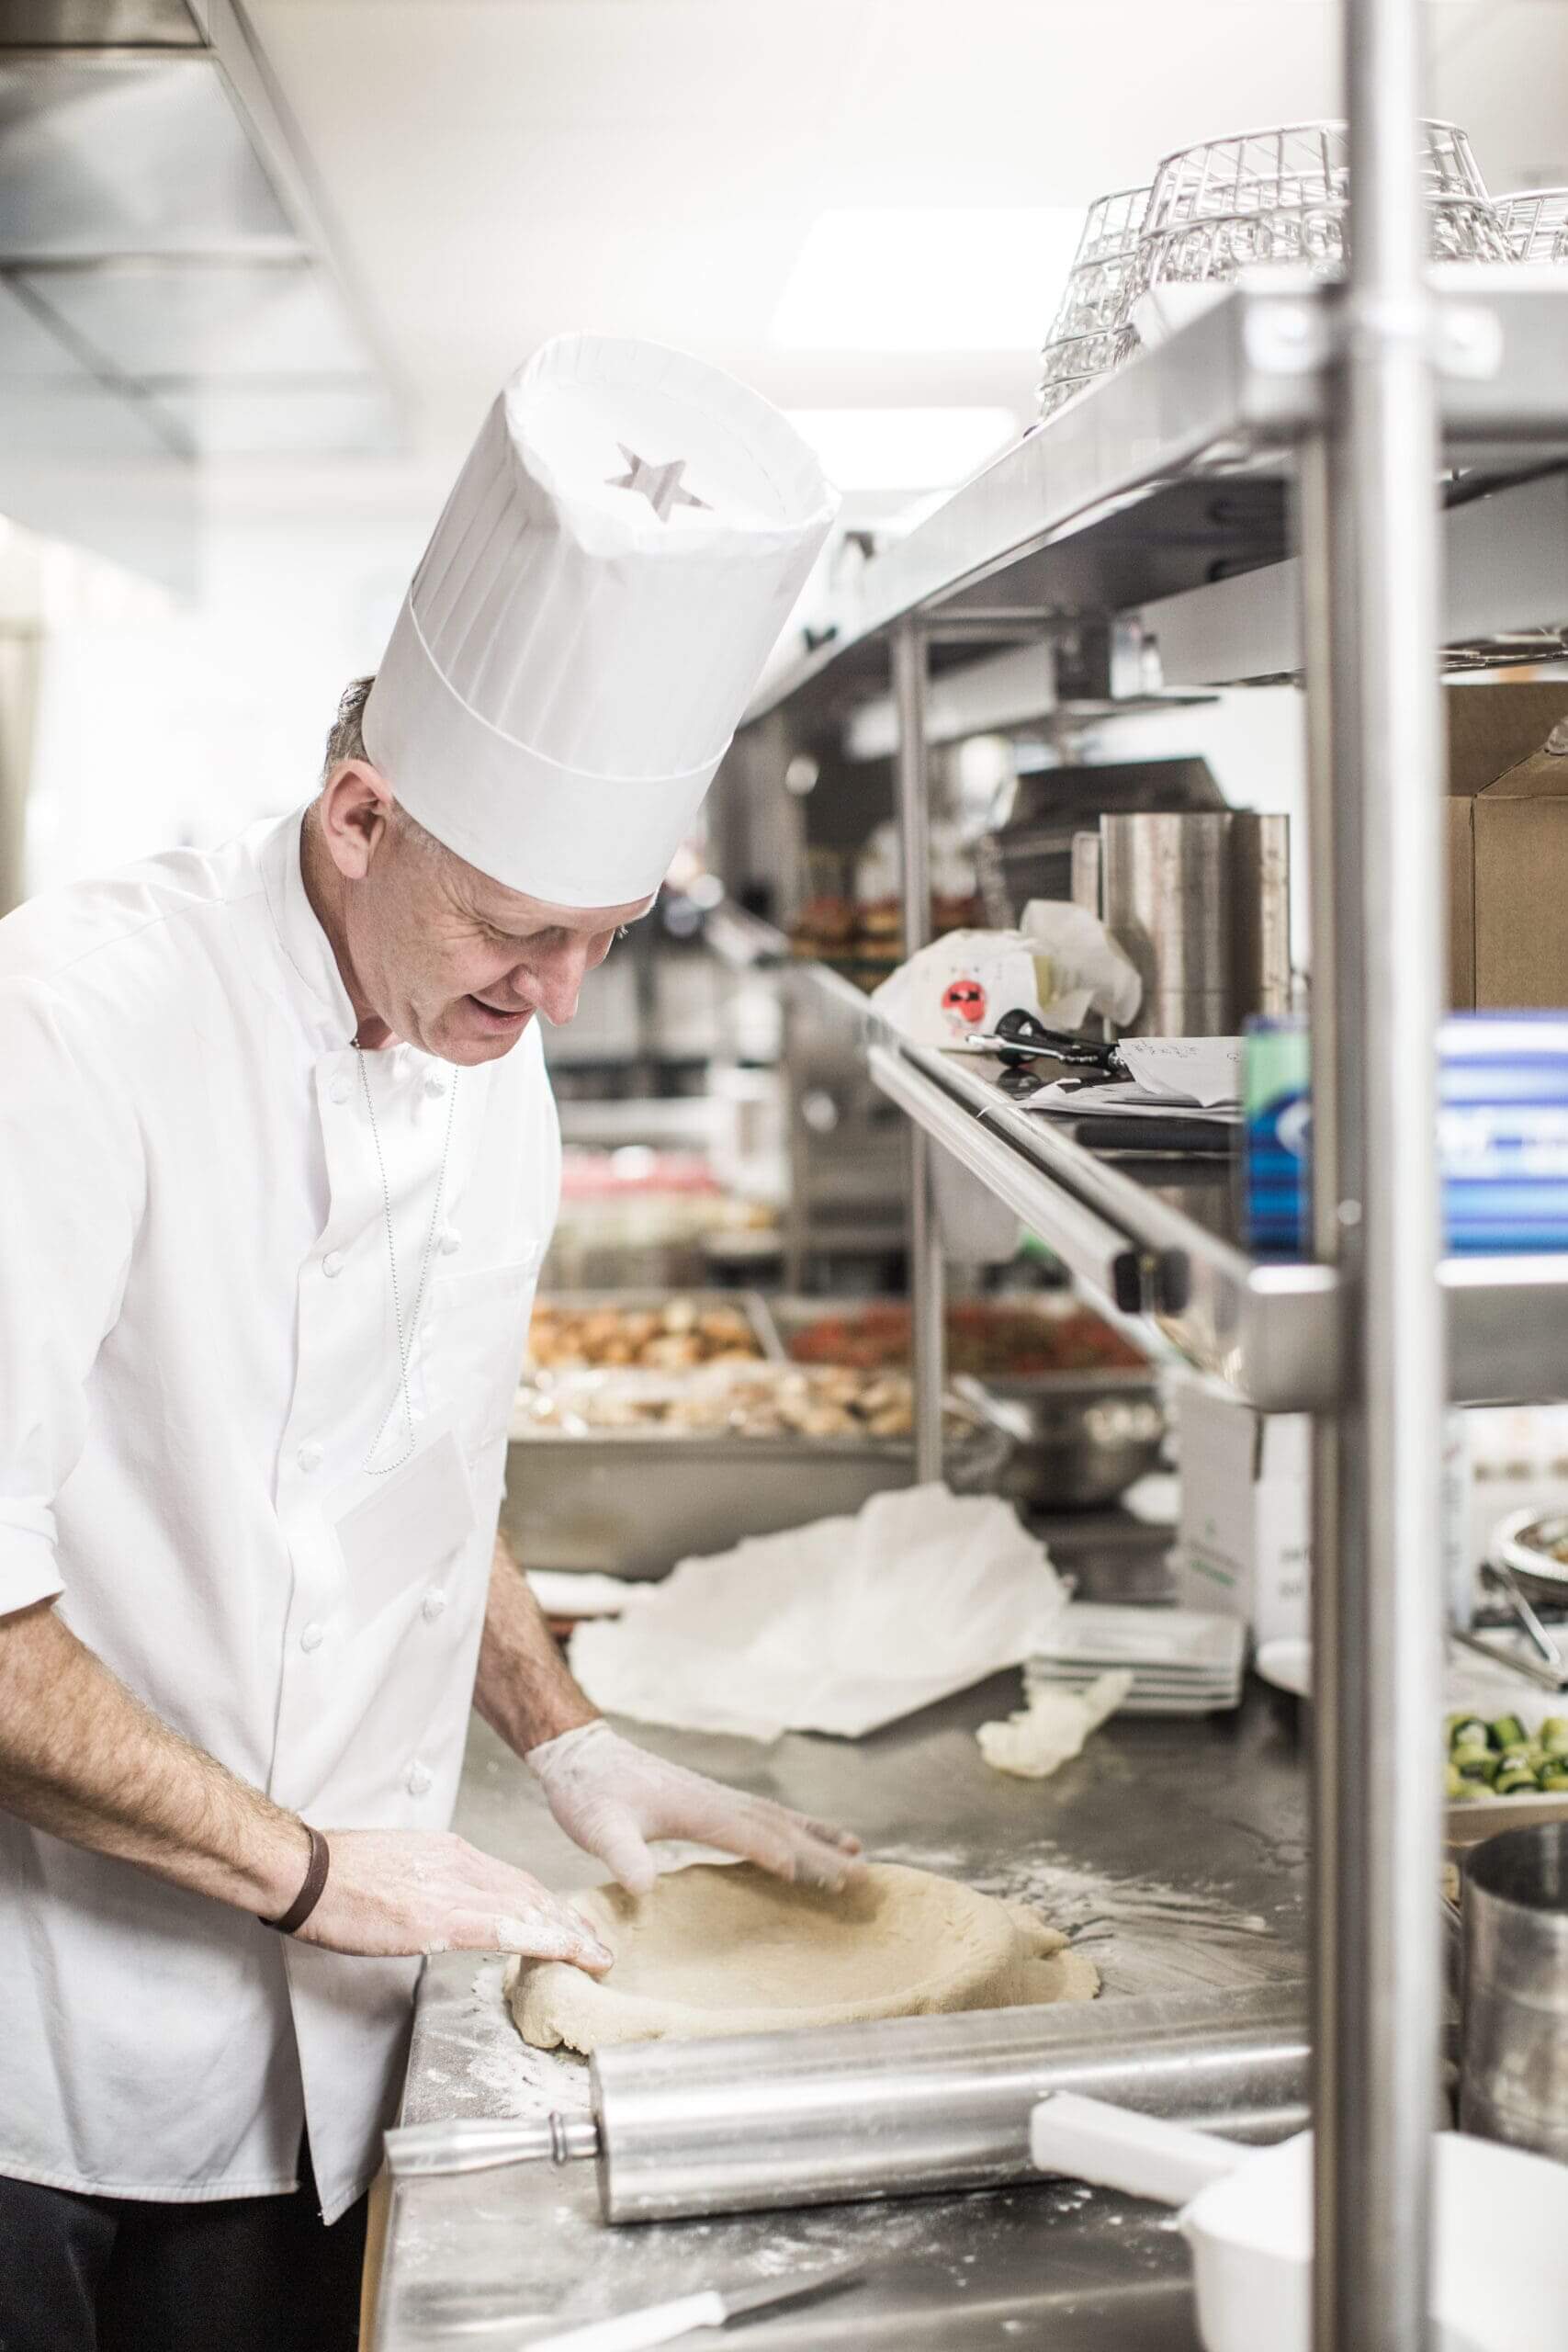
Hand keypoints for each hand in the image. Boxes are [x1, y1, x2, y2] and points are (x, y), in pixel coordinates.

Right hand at [296, 1828, 612, 1969]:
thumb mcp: (401, 1868)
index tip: (569, 1924)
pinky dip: (543, 1940)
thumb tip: (448, 1908)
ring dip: (568, 1934)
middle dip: (568, 1921)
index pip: (514, 1879)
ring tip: (595, 1956)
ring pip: (528, 1909)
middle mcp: (461, 1864)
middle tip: (597, 1946)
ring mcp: (453, 1889)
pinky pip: (505, 1928)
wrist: (307, 1872)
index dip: (547, 1904)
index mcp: (451, 1852)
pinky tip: (566, 1953)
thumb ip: (433, 1884)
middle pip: (531, 1892)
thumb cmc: (340, 1876)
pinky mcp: (439, 1917)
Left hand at [526, 1721, 864, 1897]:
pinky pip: (763, 1815)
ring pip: (778, 1817)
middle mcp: (717, 1799)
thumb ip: (623, 1856)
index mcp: (698, 1808)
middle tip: (863, 1873)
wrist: (580, 1754)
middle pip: (781, 1826)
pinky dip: (792, 1826)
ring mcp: (716, 1796)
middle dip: (822, 1851)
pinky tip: (800, 1836)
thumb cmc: (589, 1792)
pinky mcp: (710, 1799)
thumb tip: (644, 1888)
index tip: (828, 1879)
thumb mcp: (598, 1828)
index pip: (756, 1837)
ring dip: (816, 1835)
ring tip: (854, 1849)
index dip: (791, 1859)